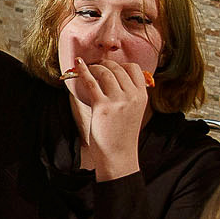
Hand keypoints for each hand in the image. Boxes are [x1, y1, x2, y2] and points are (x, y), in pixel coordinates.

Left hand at [64, 58, 148, 180]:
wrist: (118, 154)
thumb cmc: (122, 134)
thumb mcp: (134, 111)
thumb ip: (129, 95)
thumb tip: (115, 77)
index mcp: (142, 96)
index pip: (134, 68)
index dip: (120, 64)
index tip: (111, 66)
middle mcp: (132, 96)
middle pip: (118, 68)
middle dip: (105, 64)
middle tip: (96, 66)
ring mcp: (118, 101)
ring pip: (105, 72)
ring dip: (94, 68)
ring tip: (88, 69)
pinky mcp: (102, 107)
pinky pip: (91, 82)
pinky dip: (83, 71)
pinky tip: (78, 65)